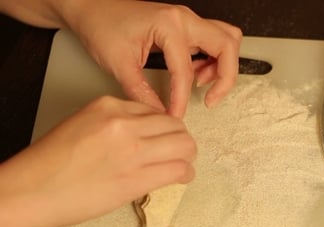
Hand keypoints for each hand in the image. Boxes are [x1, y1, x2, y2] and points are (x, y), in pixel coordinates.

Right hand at [0, 96, 195, 226]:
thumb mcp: (83, 124)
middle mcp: (124, 123)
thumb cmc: (51, 162)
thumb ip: (116, 123)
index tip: (163, 138)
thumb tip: (145, 134)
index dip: (163, 127)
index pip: (155, 111)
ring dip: (187, 156)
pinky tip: (181, 177)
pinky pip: (178, 170)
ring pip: (184, 145)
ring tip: (182, 164)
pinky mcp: (136, 178)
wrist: (32, 190)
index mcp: (109, 106)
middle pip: (176, 125)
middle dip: (181, 139)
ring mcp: (132, 150)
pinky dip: (186, 173)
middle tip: (179, 151)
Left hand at [65, 1, 241, 116]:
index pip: (185, 70)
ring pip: (226, 40)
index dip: (182, 98)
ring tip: (202, 85)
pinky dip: (212, 60)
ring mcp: (187, 21)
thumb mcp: (119, 63)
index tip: (175, 115)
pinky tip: (194, 74)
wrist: (92, 8)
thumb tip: (159, 113)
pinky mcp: (185, 26)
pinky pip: (214, 41)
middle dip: (226, 76)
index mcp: (169, 25)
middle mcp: (184, 19)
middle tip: (211, 99)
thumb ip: (141, 92)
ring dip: (223, 65)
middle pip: (227, 45)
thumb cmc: (102, 25)